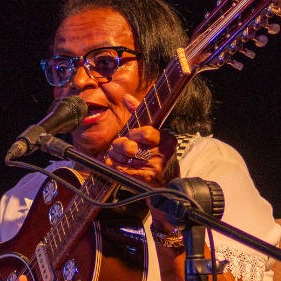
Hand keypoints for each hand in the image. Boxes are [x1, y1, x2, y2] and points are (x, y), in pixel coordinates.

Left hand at [104, 95, 179, 234]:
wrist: (165, 183)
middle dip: (120, 145)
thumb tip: (127, 97)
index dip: (134, 133)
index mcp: (166, 139)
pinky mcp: (145, 180)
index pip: (146, 132)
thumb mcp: (152, 134)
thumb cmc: (156, 154)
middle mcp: (163, 154)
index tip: (132, 134)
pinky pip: (122, 171)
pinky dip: (114, 166)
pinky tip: (114, 164)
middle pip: (131, 146)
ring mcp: (154, 168)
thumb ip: (139, 114)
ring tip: (116, 155)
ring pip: (124, 159)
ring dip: (115, 156)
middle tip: (118, 146)